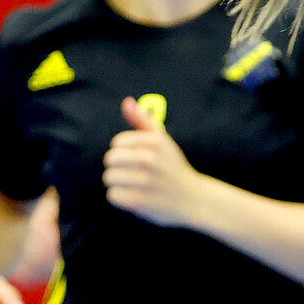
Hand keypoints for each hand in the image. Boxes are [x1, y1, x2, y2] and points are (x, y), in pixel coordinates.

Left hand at [102, 97, 205, 228]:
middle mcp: (149, 159)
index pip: (117, 143)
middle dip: (120, 168)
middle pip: (110, 159)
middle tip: (138, 174)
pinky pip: (113, 195)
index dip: (126, 152)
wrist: (194, 199)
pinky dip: (122, 199)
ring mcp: (144, 181)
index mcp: (155, 142)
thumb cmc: (173, 168)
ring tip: (138, 186)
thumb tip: (127, 102)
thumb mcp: (163, 141)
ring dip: (120, 184)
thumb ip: (142, 120)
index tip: (142, 159)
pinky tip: (137, 198)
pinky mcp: (139, 201)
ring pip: (109, 178)